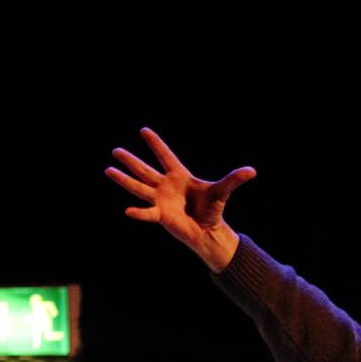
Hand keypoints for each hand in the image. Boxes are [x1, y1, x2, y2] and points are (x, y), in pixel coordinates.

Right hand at [106, 127, 255, 271]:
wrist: (208, 231)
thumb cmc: (212, 209)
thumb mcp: (222, 191)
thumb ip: (234, 179)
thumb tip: (252, 171)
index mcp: (179, 176)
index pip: (165, 156)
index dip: (156, 144)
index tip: (143, 130)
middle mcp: (166, 186)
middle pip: (145, 170)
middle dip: (131, 160)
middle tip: (115, 150)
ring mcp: (161, 200)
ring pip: (139, 187)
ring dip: (124, 180)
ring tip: (108, 170)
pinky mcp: (162, 216)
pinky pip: (147, 213)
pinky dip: (139, 213)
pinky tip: (127, 210)